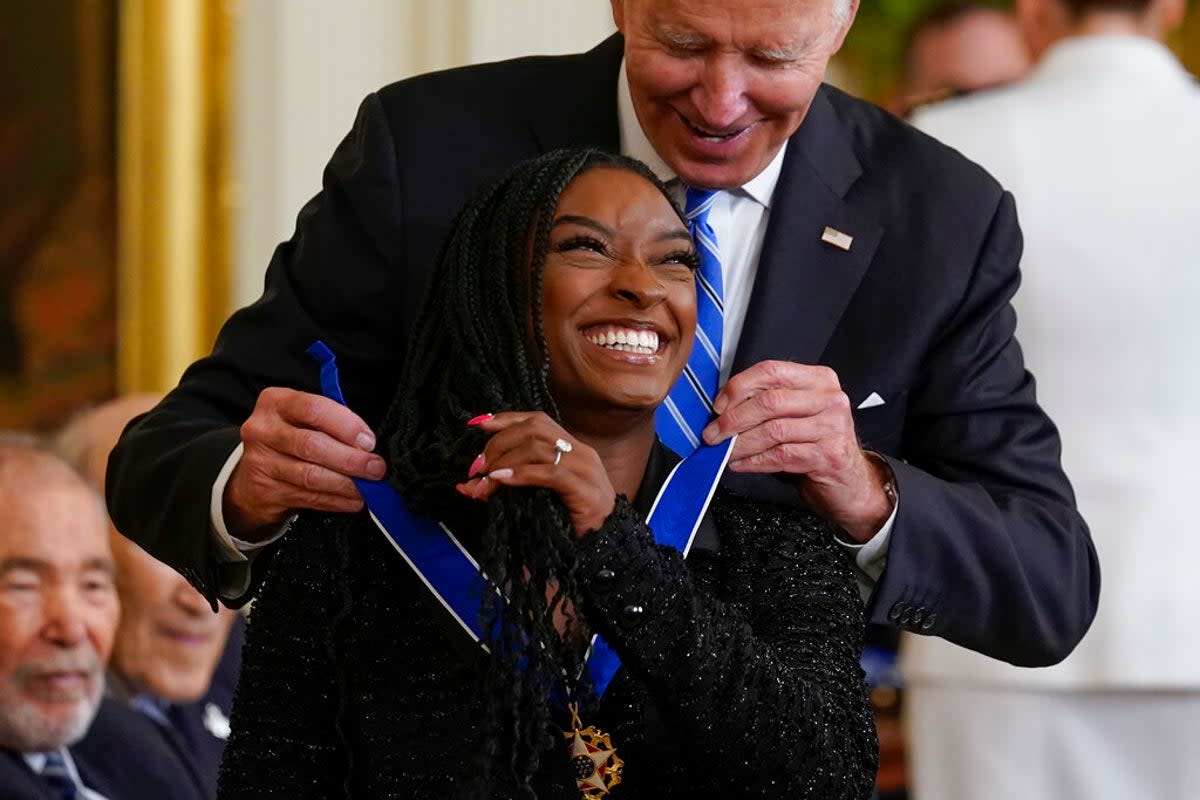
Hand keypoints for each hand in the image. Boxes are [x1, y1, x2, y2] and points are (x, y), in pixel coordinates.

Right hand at [223, 388, 386, 540]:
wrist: (254, 472)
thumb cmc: (290, 437)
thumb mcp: (304, 418)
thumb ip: (332, 423)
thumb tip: (367, 444)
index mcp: (276, 402)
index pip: (314, 408)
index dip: (346, 425)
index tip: (368, 441)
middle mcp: (263, 430)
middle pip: (312, 445)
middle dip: (351, 459)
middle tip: (376, 467)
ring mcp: (261, 462)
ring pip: (311, 476)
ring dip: (346, 484)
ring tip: (368, 487)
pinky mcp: (266, 491)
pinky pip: (309, 498)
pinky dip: (336, 500)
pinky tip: (353, 499)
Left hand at [455, 412, 615, 536]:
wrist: (607, 545)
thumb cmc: (570, 520)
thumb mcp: (535, 497)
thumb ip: (505, 486)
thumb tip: (465, 487)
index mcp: (571, 446)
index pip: (537, 420)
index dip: (506, 419)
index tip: (477, 425)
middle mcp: (580, 450)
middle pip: (534, 428)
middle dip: (499, 443)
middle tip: (477, 466)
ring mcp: (584, 468)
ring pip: (538, 448)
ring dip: (504, 461)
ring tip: (486, 478)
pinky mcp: (584, 489)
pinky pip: (550, 473)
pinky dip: (522, 475)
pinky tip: (503, 481)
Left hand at [701, 360, 892, 542]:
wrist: (849, 481)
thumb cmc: (816, 444)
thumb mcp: (796, 415)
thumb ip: (767, 403)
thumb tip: (722, 408)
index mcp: (819, 379)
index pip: (772, 371)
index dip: (739, 387)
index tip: (718, 406)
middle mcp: (830, 399)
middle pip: (770, 401)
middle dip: (734, 419)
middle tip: (713, 433)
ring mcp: (833, 427)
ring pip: (773, 431)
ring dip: (741, 443)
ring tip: (725, 451)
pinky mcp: (829, 456)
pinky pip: (780, 456)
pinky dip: (754, 461)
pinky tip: (741, 464)